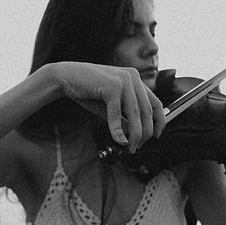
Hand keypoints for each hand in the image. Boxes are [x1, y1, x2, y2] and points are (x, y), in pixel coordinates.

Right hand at [51, 62, 165, 150]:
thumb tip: (133, 135)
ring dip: (134, 135)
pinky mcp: (112, 86)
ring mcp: (123, 80)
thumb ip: (123, 117)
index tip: (156, 136)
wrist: (66, 77)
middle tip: (137, 147)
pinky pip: (117, 113)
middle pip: (147, 111)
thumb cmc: (87, 91)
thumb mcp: (110, 106)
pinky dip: (117, 129)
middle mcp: (133, 78)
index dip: (159, 122)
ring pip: (135, 114)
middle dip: (144, 133)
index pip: (155, 103)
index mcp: (135, 79)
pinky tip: (118, 140)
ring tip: (129, 147)